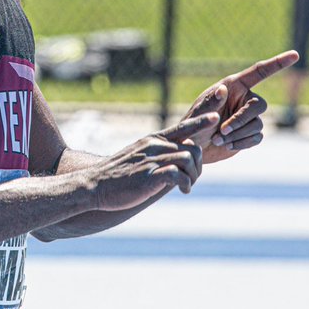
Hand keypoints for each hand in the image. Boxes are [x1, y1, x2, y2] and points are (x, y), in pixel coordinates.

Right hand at [89, 111, 218, 210]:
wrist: (94, 185)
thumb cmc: (117, 175)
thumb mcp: (138, 157)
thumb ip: (157, 154)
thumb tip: (175, 159)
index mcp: (152, 140)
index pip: (181, 127)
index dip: (200, 122)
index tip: (214, 117)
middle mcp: (154, 146)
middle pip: (191, 147)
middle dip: (198, 165)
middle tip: (191, 179)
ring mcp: (152, 160)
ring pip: (187, 159)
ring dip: (193, 175)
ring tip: (187, 187)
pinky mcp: (149, 176)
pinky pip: (178, 174)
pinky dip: (185, 183)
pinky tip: (183, 191)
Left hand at [186, 50, 298, 163]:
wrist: (194, 147)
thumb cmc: (193, 125)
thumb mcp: (198, 113)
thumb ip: (211, 102)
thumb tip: (222, 89)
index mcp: (234, 86)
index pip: (259, 72)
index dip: (278, 63)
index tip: (295, 54)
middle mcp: (244, 98)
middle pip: (260, 105)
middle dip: (242, 120)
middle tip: (222, 130)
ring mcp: (248, 116)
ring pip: (258, 124)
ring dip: (239, 134)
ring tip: (219, 139)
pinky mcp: (250, 133)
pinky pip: (257, 137)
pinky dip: (242, 143)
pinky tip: (227, 145)